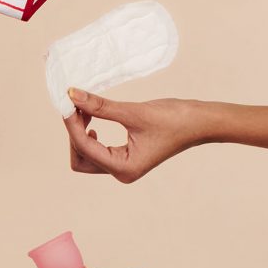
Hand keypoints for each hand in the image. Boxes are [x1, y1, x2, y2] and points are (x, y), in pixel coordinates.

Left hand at [64, 89, 202, 183]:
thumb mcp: (133, 111)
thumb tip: (72, 95)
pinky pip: (97, 150)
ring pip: (86, 155)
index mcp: (124, 168)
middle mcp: (121, 172)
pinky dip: (89, 134)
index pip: (84, 148)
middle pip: (79, 158)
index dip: (71, 124)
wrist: (200, 123)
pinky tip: (93, 118)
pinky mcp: (125, 157)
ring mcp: (123, 166)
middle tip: (76, 106)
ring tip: (84, 109)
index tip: (67, 101)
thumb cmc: (174, 119)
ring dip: (80, 133)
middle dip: (73, 133)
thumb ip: (100, 106)